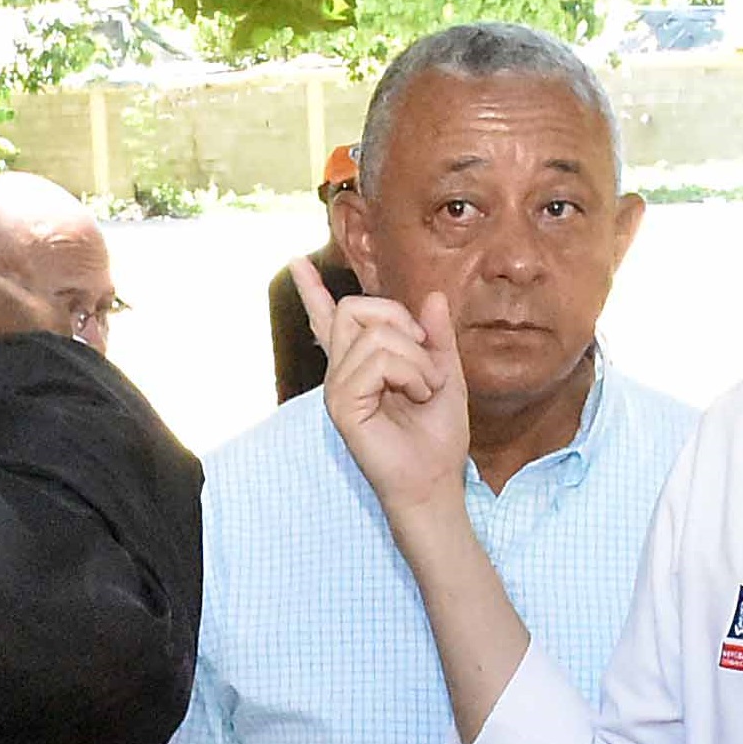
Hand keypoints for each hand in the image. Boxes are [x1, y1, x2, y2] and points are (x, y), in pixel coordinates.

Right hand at [289, 258, 468, 519]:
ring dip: (416, 358)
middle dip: (400, 322)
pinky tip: (417, 395)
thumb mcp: (447, 375)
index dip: (311, 292)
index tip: (295, 263)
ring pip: (375, 335)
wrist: (436, 481)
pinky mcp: (342, 405)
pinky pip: (377, 361)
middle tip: (425, 358)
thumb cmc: (439, 437)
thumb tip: (433, 296)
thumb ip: (437, 336)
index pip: (329, 321)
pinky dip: (410, 372)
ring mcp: (337, 388)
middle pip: (354, 309)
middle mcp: (342, 373)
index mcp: (361, 365)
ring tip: (425, 389)